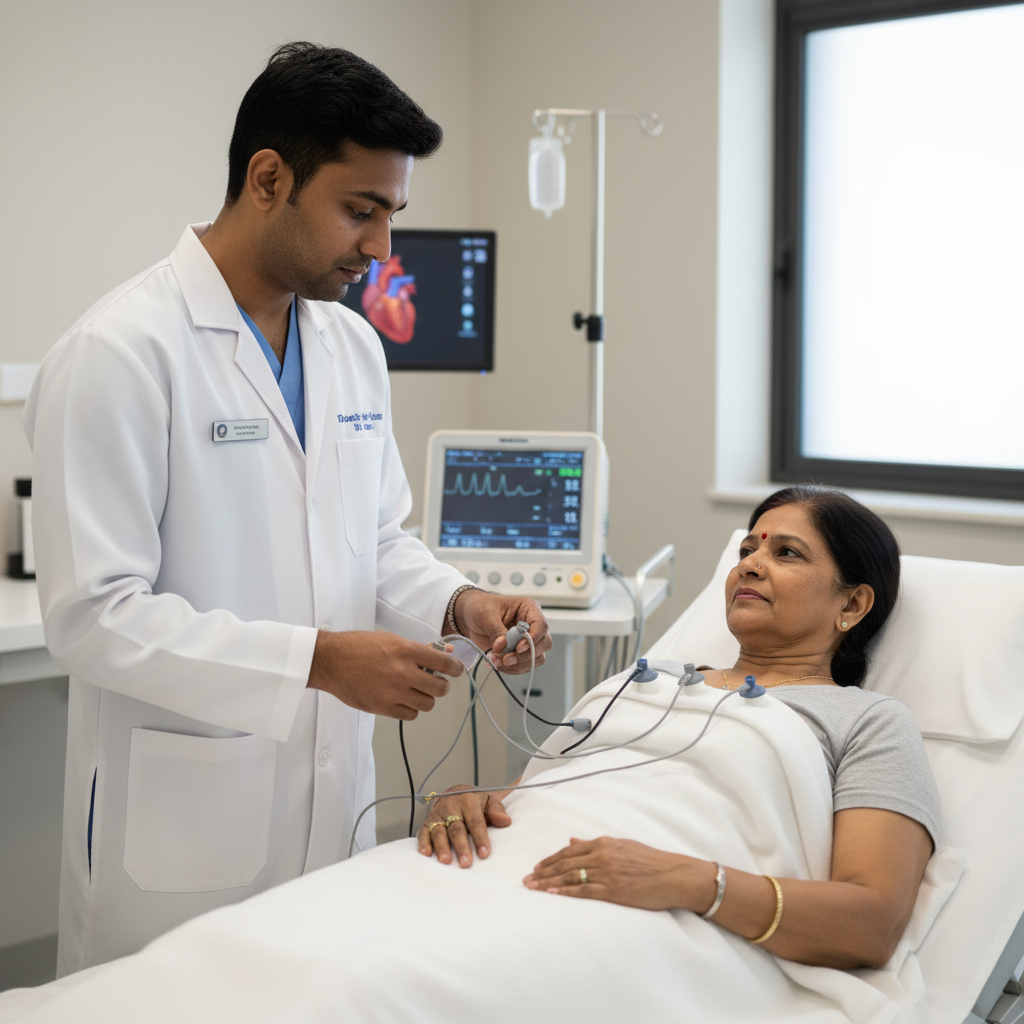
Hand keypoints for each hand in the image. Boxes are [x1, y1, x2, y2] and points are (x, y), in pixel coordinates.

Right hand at [307, 630, 463, 719]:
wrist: (331, 661)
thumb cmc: (359, 647)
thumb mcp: (392, 639)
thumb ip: (418, 649)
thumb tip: (443, 653)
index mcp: (408, 651)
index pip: (446, 663)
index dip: (456, 669)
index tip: (457, 671)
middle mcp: (404, 672)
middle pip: (440, 689)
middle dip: (441, 686)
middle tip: (435, 683)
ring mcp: (394, 692)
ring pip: (428, 704)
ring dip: (426, 699)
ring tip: (416, 691)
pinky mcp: (383, 708)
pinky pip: (410, 715)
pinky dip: (411, 709)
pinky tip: (403, 700)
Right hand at [417, 784, 511, 866]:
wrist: (456, 793)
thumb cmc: (475, 803)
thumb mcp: (489, 802)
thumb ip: (497, 812)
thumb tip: (506, 821)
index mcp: (468, 801)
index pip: (475, 822)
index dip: (480, 838)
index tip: (484, 854)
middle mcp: (451, 807)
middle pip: (457, 829)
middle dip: (461, 847)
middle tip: (465, 863)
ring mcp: (438, 815)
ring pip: (439, 832)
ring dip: (442, 847)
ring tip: (446, 861)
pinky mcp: (427, 822)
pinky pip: (423, 832)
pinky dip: (423, 843)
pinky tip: (426, 854)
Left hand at [452, 591, 551, 672]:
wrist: (469, 618)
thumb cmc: (480, 607)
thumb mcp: (485, 614)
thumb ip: (496, 630)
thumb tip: (503, 646)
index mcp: (528, 609)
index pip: (541, 625)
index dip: (533, 638)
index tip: (518, 648)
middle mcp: (532, 625)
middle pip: (544, 644)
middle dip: (525, 655)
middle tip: (506, 659)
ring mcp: (527, 640)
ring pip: (536, 658)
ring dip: (517, 664)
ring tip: (496, 661)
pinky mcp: (519, 653)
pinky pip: (523, 666)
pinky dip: (510, 669)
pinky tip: (495, 663)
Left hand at [523, 837, 704, 911]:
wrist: (674, 875)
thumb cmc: (651, 861)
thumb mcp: (623, 846)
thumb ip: (596, 844)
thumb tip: (573, 840)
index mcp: (604, 843)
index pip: (570, 851)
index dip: (551, 859)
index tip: (537, 867)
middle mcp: (602, 855)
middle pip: (565, 863)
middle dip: (543, 871)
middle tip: (526, 879)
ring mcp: (607, 872)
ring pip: (570, 876)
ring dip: (548, 882)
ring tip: (532, 887)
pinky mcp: (613, 890)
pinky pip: (583, 890)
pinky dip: (565, 891)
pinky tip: (552, 893)